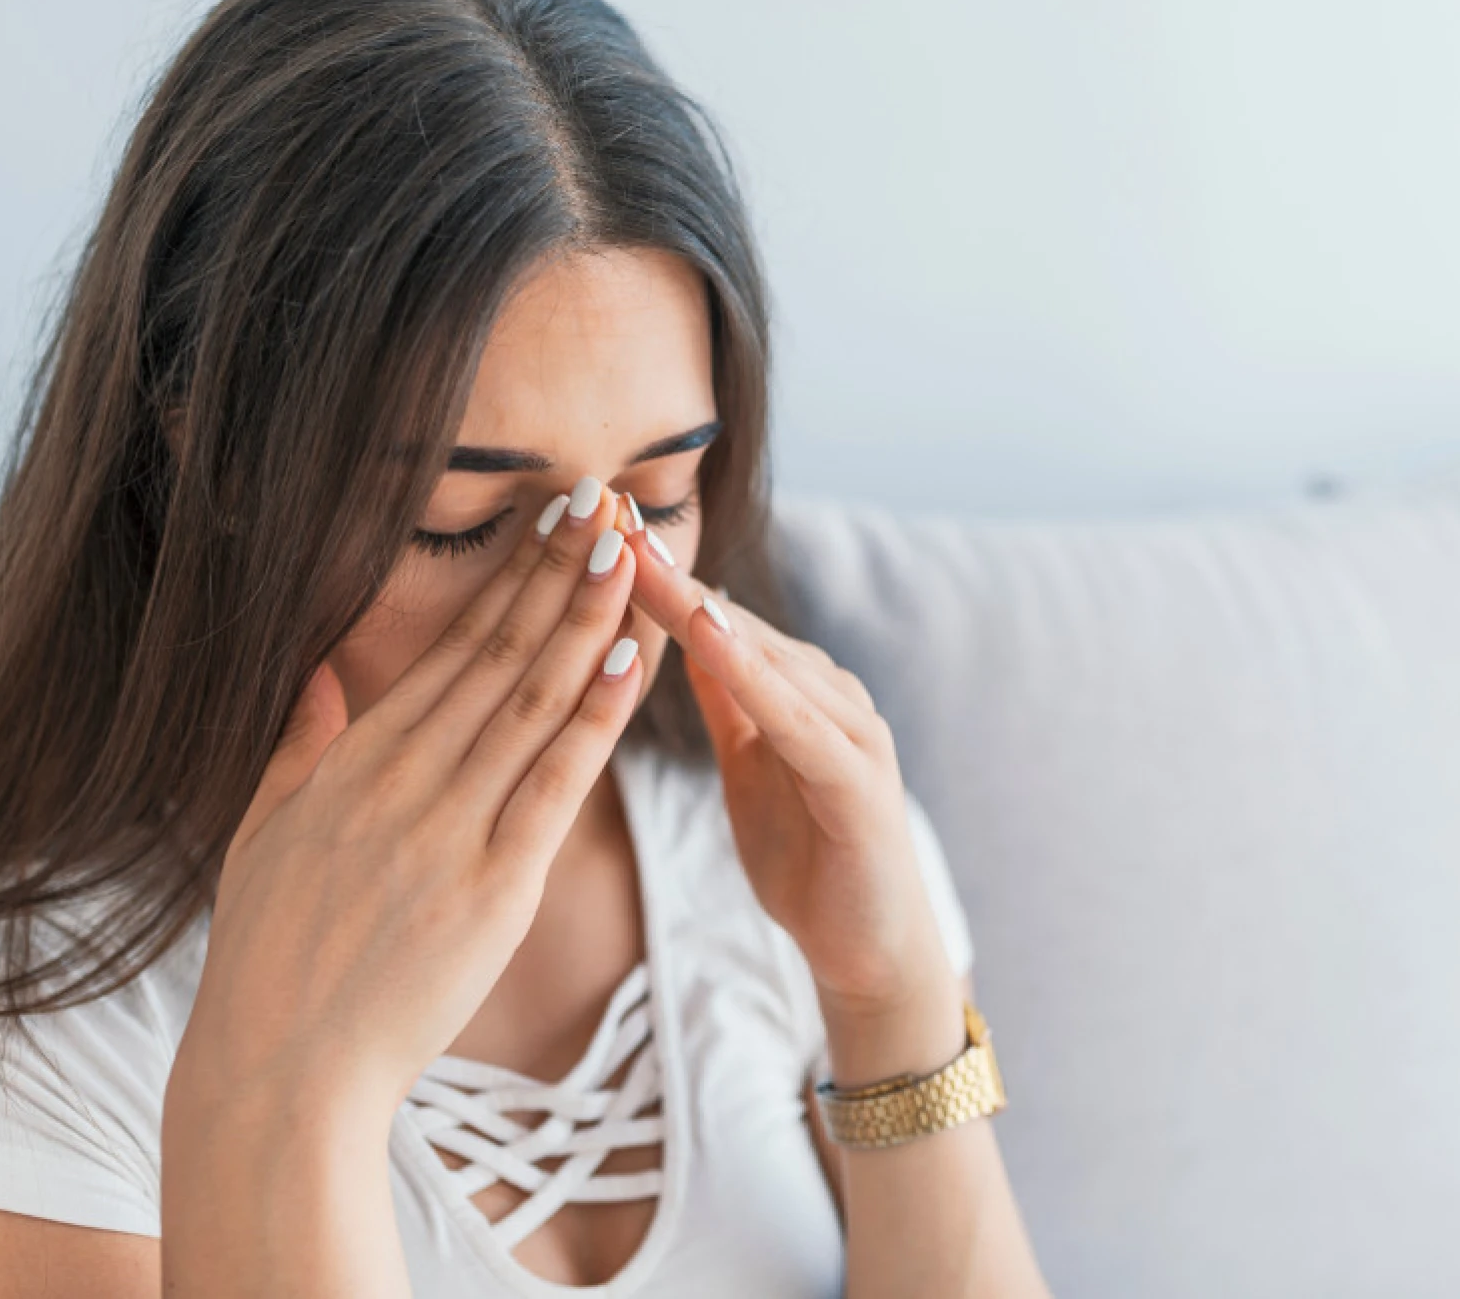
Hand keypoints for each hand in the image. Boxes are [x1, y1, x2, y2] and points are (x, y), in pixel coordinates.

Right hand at [171, 481, 642, 1121]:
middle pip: (498, 655)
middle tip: (606, 501)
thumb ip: (298, 747)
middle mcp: (403, 779)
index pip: (450, 649)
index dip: (508, 579)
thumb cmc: (269, 961)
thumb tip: (320, 673)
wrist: (278, 1069)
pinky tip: (629, 659)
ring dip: (587, 621)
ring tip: (631, 552)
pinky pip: (554, 785)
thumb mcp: (263, 835)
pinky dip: (594, 720)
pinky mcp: (492, 887)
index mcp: (355, 762)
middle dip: (557, 573)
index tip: (551, 521)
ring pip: (532, 703)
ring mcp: (448, 829)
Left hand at [618, 521, 955, 1020]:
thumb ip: (729, 699)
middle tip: (599, 510)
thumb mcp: (751, 766)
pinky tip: (708, 634)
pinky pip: (793, 715)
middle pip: (730, 619)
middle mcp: (828, 691)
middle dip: (662, 570)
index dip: (650, 574)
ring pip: (759, 654)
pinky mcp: (857, 776)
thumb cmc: (809, 857)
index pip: (711, 618)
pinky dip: (751, 671)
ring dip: (695, 605)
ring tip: (635, 555)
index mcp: (795, 689)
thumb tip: (685, 631)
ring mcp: (850, 728)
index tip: (588, 524)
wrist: (870, 949)